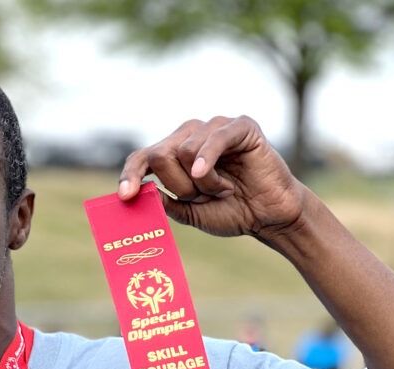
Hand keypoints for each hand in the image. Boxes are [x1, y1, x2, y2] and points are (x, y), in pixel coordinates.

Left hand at [117, 115, 306, 240]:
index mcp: (175, 155)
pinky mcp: (241, 127)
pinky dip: (208, 160)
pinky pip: (214, 138)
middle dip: (177, 185)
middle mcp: (191, 135)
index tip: (125, 196)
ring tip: (223, 189)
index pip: (142, 157)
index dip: (130, 174)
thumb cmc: (231, 211)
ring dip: (202, 181)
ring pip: (185, 151)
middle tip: (200, 198)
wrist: (268, 216)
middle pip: (161, 154)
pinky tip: (207, 176)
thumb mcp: (190, 213)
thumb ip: (165, 202)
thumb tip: (139, 192)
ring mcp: (214, 128)